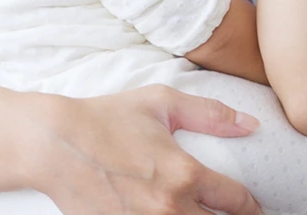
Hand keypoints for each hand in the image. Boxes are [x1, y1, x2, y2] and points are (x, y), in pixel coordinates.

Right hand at [35, 85, 262, 214]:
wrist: (53, 143)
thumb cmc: (105, 118)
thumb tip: (250, 125)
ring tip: (199, 214)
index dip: (252, 207)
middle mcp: (169, 208)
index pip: (238, 202)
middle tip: (228, 213)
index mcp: (185, 174)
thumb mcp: (159, 103)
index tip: (253, 207)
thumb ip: (209, 113)